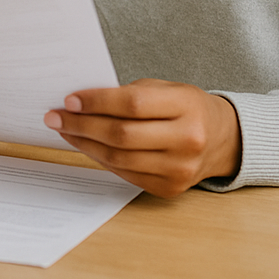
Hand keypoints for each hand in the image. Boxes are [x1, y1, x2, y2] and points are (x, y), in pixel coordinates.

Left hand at [43, 79, 241, 197]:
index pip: (133, 104)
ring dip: (85, 144)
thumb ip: (130, 95)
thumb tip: (82, 103)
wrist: (222, 139)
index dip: (97, 102)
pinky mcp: (170, 189)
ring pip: (120, 158)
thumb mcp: (165, 89)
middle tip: (55, 117)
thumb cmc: (186, 107)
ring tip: (65, 131)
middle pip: (122, 135)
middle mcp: (186, 140)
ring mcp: (179, 169)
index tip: (70, 100)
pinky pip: (126, 174)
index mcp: (186, 106)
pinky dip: (101, 159)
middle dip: (82, 125)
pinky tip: (87, 146)